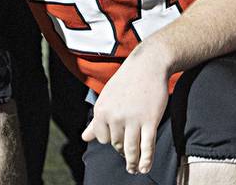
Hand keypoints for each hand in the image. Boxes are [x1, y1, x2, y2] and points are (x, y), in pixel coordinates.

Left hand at [80, 43, 170, 174]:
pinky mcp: (150, 121)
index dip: (111, 141)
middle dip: (123, 151)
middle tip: (128, 157)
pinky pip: (147, 147)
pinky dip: (146, 160)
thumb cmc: (126, 82)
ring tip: (133, 169)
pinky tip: (145, 168)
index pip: (103, 139)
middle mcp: (114, 116)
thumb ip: (97, 121)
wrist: (147, 66)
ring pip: (131, 149)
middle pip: (117, 145)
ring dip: (133, 163)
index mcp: (101, 111)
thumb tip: (85, 138)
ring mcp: (133, 120)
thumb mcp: (106, 99)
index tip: (118, 142)